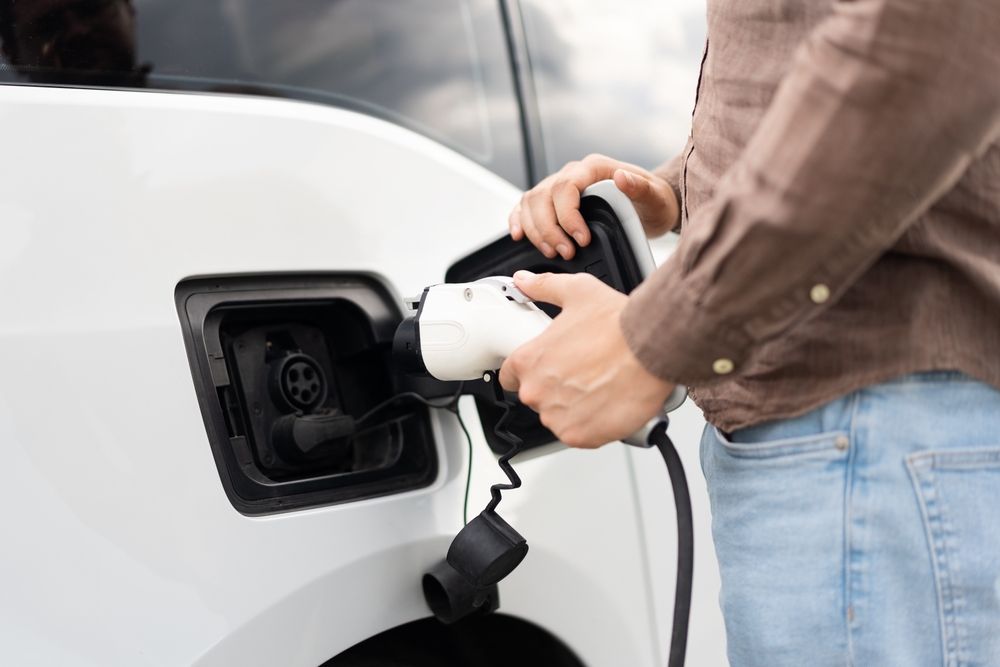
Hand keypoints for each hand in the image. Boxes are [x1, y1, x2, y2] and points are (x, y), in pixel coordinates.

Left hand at [499, 271, 674, 447]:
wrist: (653, 348)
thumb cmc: (618, 324)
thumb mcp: (577, 291)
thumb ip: (544, 286)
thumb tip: (525, 282)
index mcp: (528, 361)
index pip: (510, 376)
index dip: (531, 370)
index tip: (548, 368)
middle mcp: (536, 392)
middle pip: (536, 397)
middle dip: (556, 388)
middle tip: (583, 373)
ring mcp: (557, 417)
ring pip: (557, 416)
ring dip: (573, 407)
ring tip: (598, 387)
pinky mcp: (580, 436)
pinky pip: (578, 434)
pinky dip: (591, 424)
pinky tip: (606, 403)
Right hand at [508, 154, 678, 260]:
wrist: (651, 206)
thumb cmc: (653, 201)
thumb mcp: (655, 196)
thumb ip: (639, 187)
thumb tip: (622, 178)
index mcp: (593, 168)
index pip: (566, 187)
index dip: (567, 216)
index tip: (581, 239)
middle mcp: (573, 174)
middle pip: (542, 196)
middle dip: (550, 229)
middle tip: (567, 252)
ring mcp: (559, 186)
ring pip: (531, 202)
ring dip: (536, 230)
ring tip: (553, 251)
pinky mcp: (553, 202)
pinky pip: (526, 206)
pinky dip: (519, 220)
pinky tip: (519, 235)